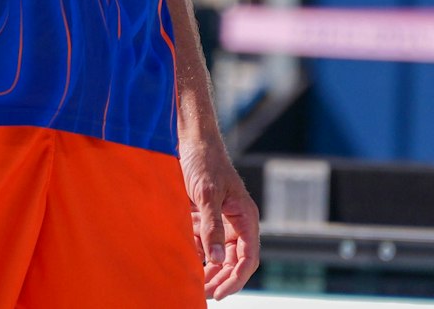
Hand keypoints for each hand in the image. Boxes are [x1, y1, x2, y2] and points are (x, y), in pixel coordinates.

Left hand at [180, 128, 260, 298]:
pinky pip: (203, 243)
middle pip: (233, 261)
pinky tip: (186, 262)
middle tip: (201, 293)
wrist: (190, 140)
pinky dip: (196, 254)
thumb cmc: (204, 162)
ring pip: (218, 256)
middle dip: (220, 278)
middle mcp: (237, 223)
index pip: (248, 258)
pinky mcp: (205, 218)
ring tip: (193, 283)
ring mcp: (221, 221)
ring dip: (208, 270)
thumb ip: (212, 227)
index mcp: (246, 218)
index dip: (236, 279)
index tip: (219, 293)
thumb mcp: (207, 195)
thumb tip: (215, 260)